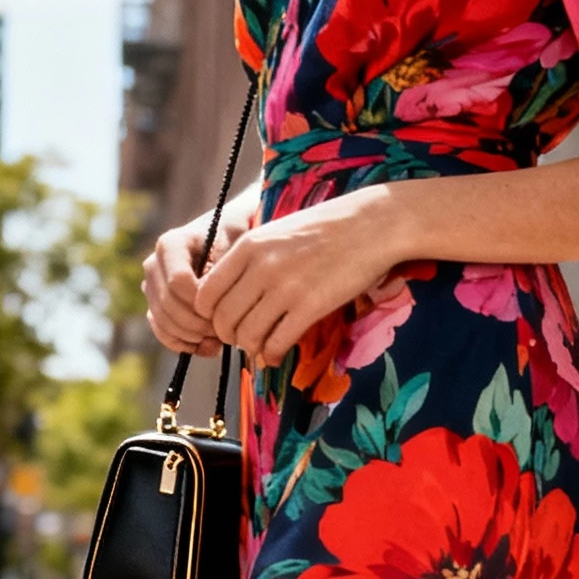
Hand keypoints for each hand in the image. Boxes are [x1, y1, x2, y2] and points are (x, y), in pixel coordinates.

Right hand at [143, 187, 258, 354]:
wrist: (227, 239)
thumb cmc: (235, 240)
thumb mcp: (235, 246)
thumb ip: (220, 271)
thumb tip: (206, 301)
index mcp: (170, 245)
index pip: (178, 282)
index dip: (201, 302)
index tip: (226, 308)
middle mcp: (154, 265)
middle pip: (168, 305)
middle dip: (198, 323)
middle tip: (226, 330)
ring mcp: (152, 287)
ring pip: (163, 322)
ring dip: (192, 337)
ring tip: (221, 339)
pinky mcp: (156, 306)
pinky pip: (162, 333)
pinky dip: (185, 345)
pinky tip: (210, 347)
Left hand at [191, 187, 400, 369]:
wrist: (372, 224)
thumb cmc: (327, 227)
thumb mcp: (277, 233)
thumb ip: (252, 259)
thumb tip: (233, 294)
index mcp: (248, 246)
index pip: (206, 294)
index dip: (210, 315)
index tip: (225, 319)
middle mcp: (260, 267)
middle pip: (223, 319)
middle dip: (229, 336)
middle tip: (242, 338)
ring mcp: (285, 288)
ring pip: (247, 335)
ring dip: (251, 347)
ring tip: (261, 347)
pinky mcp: (310, 306)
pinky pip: (277, 342)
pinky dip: (273, 354)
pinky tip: (277, 354)